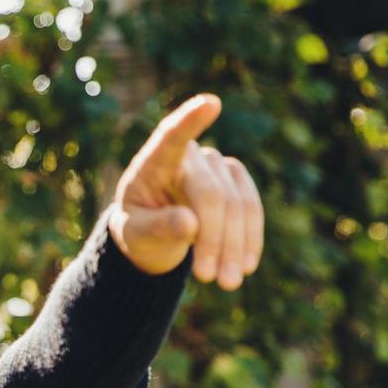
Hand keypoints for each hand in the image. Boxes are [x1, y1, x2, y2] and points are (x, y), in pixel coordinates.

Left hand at [109, 94, 263, 289]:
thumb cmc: (138, 228)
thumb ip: (158, 228)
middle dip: (213, 238)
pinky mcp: (237, 182)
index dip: (190, 122)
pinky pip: (252, 209)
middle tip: (208, 278)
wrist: (153, 234)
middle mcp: (189, 158)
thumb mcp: (136, 235)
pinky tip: (246, 266)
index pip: (171, 137)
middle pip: (210, 194)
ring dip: (235, 247)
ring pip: (237, 204)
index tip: (209, 104)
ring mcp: (217, 167)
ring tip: (228, 283)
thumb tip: (191, 225)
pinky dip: (250, 240)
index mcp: (153, 163)